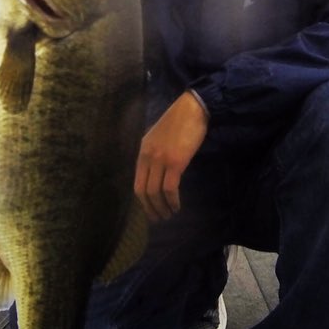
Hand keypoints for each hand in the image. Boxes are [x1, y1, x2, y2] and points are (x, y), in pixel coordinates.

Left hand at [133, 91, 208, 222]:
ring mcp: (161, 160)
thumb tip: (156, 175)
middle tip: (160, 219)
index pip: (137, 184)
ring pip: (155, 192)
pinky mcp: (175, 162)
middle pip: (144, 192)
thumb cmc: (178, 123)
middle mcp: (148, 157)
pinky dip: (172, 201)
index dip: (143, 202)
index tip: (151, 211)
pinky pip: (170, 188)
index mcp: (142, 152)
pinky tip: (177, 206)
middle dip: (151, 209)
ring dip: (162, 208)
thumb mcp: (158, 138)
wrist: (192, 109)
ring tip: (169, 215)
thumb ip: (153, 155)